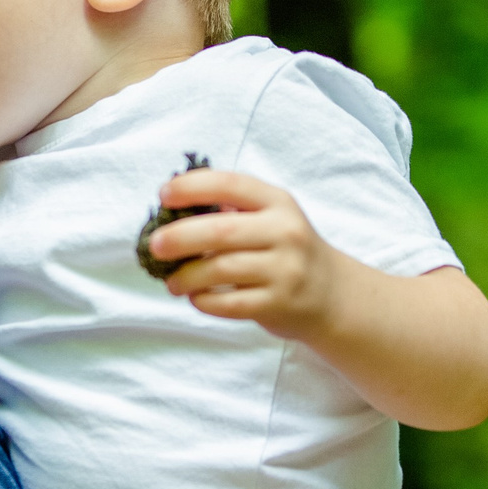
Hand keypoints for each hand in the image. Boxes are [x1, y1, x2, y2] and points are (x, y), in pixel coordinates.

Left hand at [144, 170, 344, 341]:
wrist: (332, 295)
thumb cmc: (286, 251)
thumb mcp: (272, 218)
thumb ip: (233, 210)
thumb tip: (173, 211)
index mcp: (277, 203)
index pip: (231, 184)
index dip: (193, 186)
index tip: (164, 195)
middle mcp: (284, 232)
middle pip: (220, 231)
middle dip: (180, 238)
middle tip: (155, 247)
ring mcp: (284, 270)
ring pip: (221, 270)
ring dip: (187, 277)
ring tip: (173, 282)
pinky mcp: (278, 304)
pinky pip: (229, 303)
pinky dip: (204, 301)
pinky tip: (196, 298)